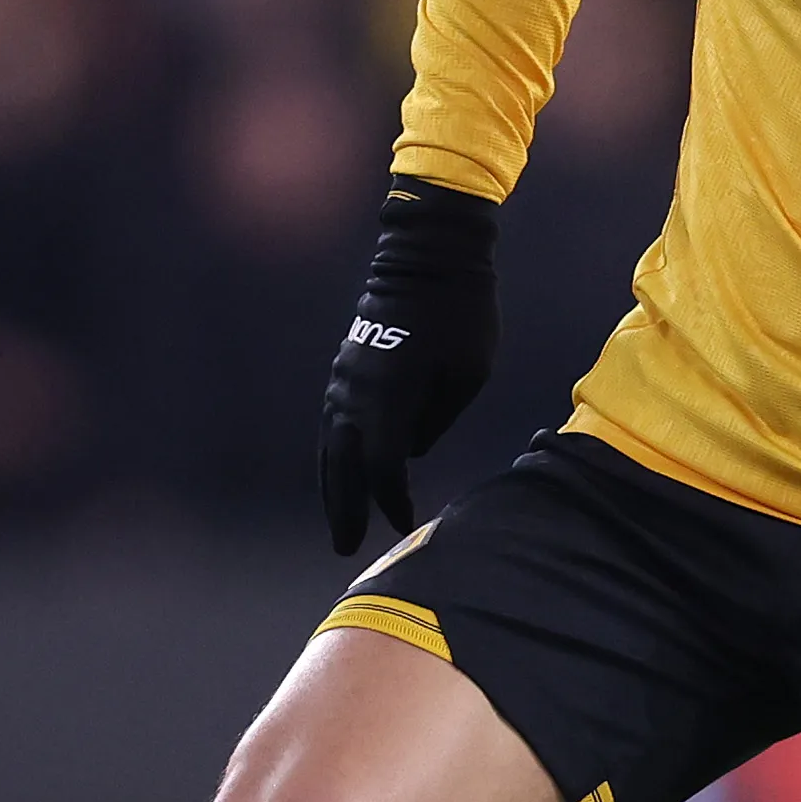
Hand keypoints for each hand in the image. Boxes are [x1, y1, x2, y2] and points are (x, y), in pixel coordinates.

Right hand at [318, 182, 499, 554]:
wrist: (428, 254)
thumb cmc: (462, 313)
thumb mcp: (468, 374)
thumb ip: (438, 418)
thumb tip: (411, 447)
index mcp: (391, 394)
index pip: (384, 465)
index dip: (392, 499)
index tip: (406, 521)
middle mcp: (357, 389)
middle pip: (344, 463)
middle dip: (345, 507)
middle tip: (344, 546)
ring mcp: (346, 375)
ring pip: (331, 442)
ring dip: (332, 483)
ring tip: (336, 519)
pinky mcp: (347, 364)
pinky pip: (334, 420)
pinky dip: (334, 451)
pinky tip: (339, 470)